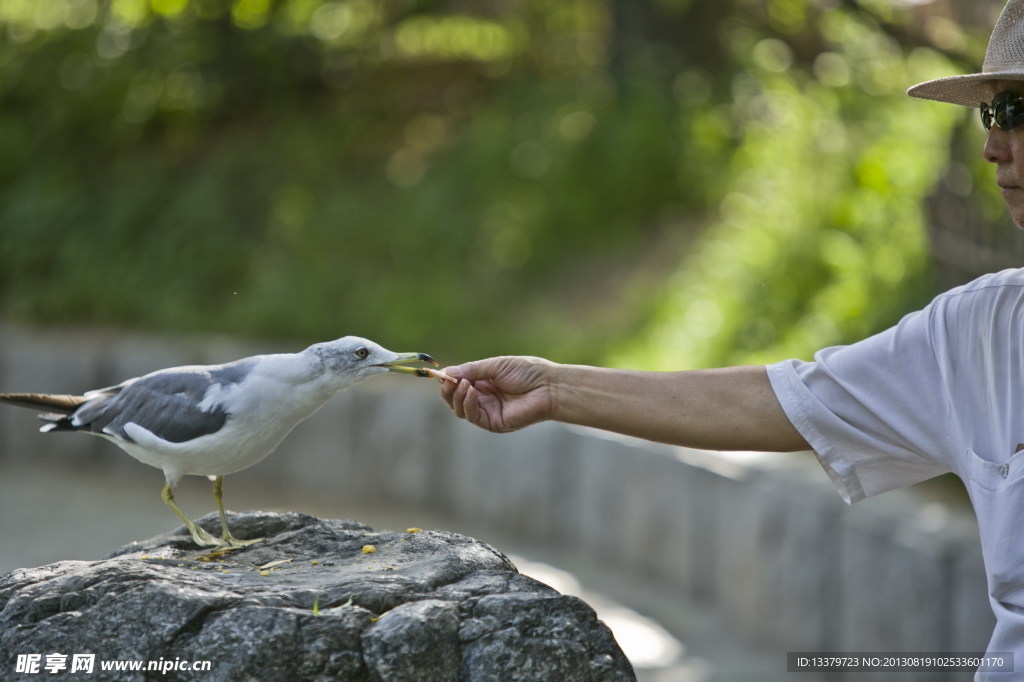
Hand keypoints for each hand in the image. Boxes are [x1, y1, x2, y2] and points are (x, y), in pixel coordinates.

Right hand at [440, 356, 555, 432]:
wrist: (548, 386)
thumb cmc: (527, 372)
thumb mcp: (495, 365)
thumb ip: (472, 370)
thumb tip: (446, 372)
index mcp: (484, 383)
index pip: (458, 385)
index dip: (448, 380)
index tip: (441, 373)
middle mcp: (483, 398)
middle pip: (455, 399)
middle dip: (448, 390)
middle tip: (449, 380)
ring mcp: (488, 412)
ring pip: (460, 410)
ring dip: (457, 397)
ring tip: (465, 384)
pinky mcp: (494, 423)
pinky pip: (473, 417)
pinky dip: (468, 404)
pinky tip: (472, 391)